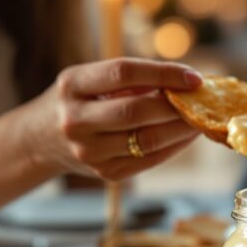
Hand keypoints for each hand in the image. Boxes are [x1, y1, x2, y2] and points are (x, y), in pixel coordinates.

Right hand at [19, 58, 202, 179]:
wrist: (43, 139)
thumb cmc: (80, 99)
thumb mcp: (91, 78)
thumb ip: (132, 79)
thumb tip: (187, 83)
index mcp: (72, 85)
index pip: (123, 73)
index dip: (163, 73)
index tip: (195, 76)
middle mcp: (75, 120)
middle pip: (137, 112)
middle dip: (177, 105)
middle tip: (203, 100)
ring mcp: (89, 152)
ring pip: (148, 140)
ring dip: (182, 129)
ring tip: (200, 117)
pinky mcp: (105, 174)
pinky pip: (150, 160)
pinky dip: (175, 146)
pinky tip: (187, 134)